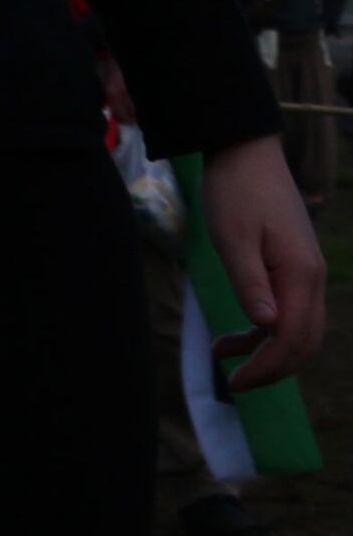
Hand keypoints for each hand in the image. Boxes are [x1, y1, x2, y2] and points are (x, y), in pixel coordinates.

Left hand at [202, 136, 328, 392]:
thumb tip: (266, 326)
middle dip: (273, 367)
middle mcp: (313, 277)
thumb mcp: (232, 238)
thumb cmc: (234, 192)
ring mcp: (307, 271)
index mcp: (301, 275)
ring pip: (299, 328)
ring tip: (223, 352)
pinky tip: (236, 331)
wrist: (245, 152)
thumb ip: (250, 282)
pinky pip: (289, 308)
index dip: (267, 366)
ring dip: (267, 348)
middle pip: (304, 340)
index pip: (292, 338)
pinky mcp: (295, 264)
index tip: (236, 383)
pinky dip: (266, 326)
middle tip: (235, 382)